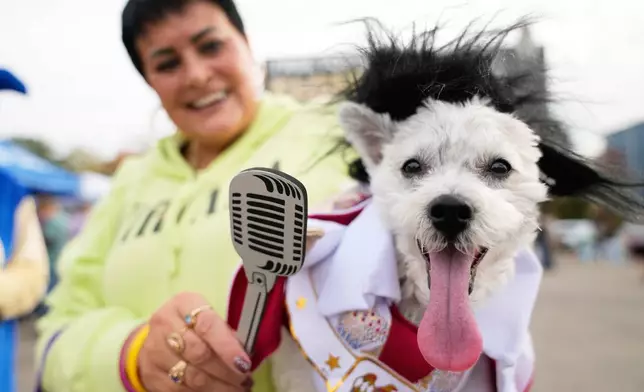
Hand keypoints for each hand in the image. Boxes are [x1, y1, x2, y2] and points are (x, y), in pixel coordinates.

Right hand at [138, 292, 253, 390]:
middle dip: (226, 371)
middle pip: (199, 353)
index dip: (228, 347)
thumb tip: (244, 357)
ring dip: (218, 387)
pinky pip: (180, 391)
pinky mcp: (151, 374)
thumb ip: (225, 333)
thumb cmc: (191, 325)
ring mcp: (154, 351)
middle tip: (244, 379)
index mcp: (183, 303)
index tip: (244, 363)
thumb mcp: (207, 317)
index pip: (207, 325)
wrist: (156, 338)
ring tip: (237, 389)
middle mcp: (165, 324)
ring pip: (191, 376)